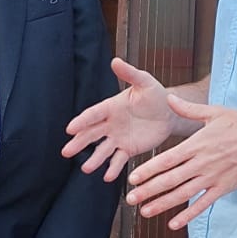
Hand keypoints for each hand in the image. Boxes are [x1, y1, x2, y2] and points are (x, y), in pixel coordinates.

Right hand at [63, 57, 183, 179]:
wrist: (170, 113)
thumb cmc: (155, 95)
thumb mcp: (144, 82)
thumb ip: (130, 73)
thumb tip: (115, 60)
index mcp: (111, 107)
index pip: (93, 114)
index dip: (81, 121)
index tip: (70, 128)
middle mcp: (110, 124)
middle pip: (91, 134)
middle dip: (79, 143)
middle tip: (66, 152)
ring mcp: (118, 138)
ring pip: (102, 150)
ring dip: (94, 159)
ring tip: (87, 168)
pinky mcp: (128, 149)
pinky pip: (118, 160)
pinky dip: (113, 168)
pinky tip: (107, 176)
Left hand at [125, 97, 236, 228]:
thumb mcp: (214, 112)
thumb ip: (189, 109)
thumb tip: (169, 97)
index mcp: (197, 144)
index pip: (166, 160)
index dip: (148, 170)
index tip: (132, 179)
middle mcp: (202, 162)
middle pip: (170, 179)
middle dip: (148, 190)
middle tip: (130, 199)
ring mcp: (213, 177)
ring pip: (183, 194)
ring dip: (162, 204)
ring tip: (145, 211)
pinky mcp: (225, 187)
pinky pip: (203, 204)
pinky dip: (188, 215)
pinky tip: (174, 224)